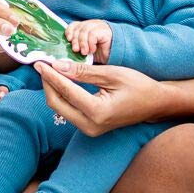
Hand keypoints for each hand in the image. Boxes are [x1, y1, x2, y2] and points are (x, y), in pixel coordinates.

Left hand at [35, 61, 165, 136]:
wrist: (154, 104)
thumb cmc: (138, 86)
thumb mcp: (112, 74)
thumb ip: (83, 71)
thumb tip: (58, 65)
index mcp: (97, 111)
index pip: (65, 91)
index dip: (50, 75)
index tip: (39, 62)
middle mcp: (90, 125)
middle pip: (56, 103)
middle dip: (47, 83)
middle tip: (42, 65)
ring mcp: (89, 129)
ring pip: (60, 108)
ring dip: (53, 89)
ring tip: (50, 70)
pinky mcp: (89, 128)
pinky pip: (68, 110)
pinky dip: (62, 95)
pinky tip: (61, 81)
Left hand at [65, 19, 111, 62]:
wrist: (117, 55)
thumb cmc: (101, 54)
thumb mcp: (86, 50)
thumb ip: (77, 48)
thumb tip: (65, 51)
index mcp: (86, 28)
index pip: (75, 24)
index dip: (70, 31)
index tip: (68, 39)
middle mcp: (92, 25)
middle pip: (79, 27)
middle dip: (75, 39)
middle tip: (75, 50)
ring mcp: (99, 26)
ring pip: (85, 30)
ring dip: (82, 42)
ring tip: (84, 52)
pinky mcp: (105, 31)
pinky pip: (93, 34)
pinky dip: (90, 43)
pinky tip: (92, 50)